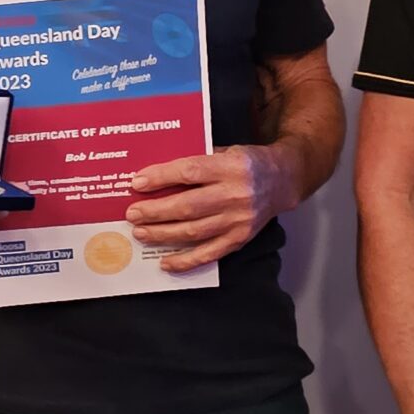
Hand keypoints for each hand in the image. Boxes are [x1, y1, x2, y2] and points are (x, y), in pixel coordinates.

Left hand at [126, 145, 293, 271]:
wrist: (282, 181)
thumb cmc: (246, 162)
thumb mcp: (226, 151)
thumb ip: (197, 162)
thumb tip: (155, 175)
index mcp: (231, 167)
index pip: (190, 172)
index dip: (161, 178)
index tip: (137, 183)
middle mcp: (236, 194)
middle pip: (188, 206)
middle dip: (156, 211)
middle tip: (132, 214)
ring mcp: (239, 220)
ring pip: (194, 231)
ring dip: (163, 234)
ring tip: (140, 233)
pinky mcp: (241, 238)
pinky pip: (209, 254)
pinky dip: (186, 261)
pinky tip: (165, 262)